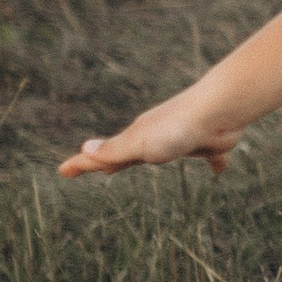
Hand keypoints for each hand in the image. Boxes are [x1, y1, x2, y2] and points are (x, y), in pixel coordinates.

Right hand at [58, 91, 240, 178]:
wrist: (218, 110)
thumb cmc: (175, 128)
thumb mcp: (139, 144)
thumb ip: (114, 150)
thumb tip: (83, 149)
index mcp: (136, 138)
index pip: (102, 155)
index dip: (83, 164)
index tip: (63, 171)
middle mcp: (156, 137)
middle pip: (129, 153)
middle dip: (114, 161)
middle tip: (101, 170)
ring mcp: (181, 139)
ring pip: (164, 152)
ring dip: (152, 158)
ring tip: (147, 163)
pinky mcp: (208, 144)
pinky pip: (210, 157)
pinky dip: (213, 163)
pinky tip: (219, 170)